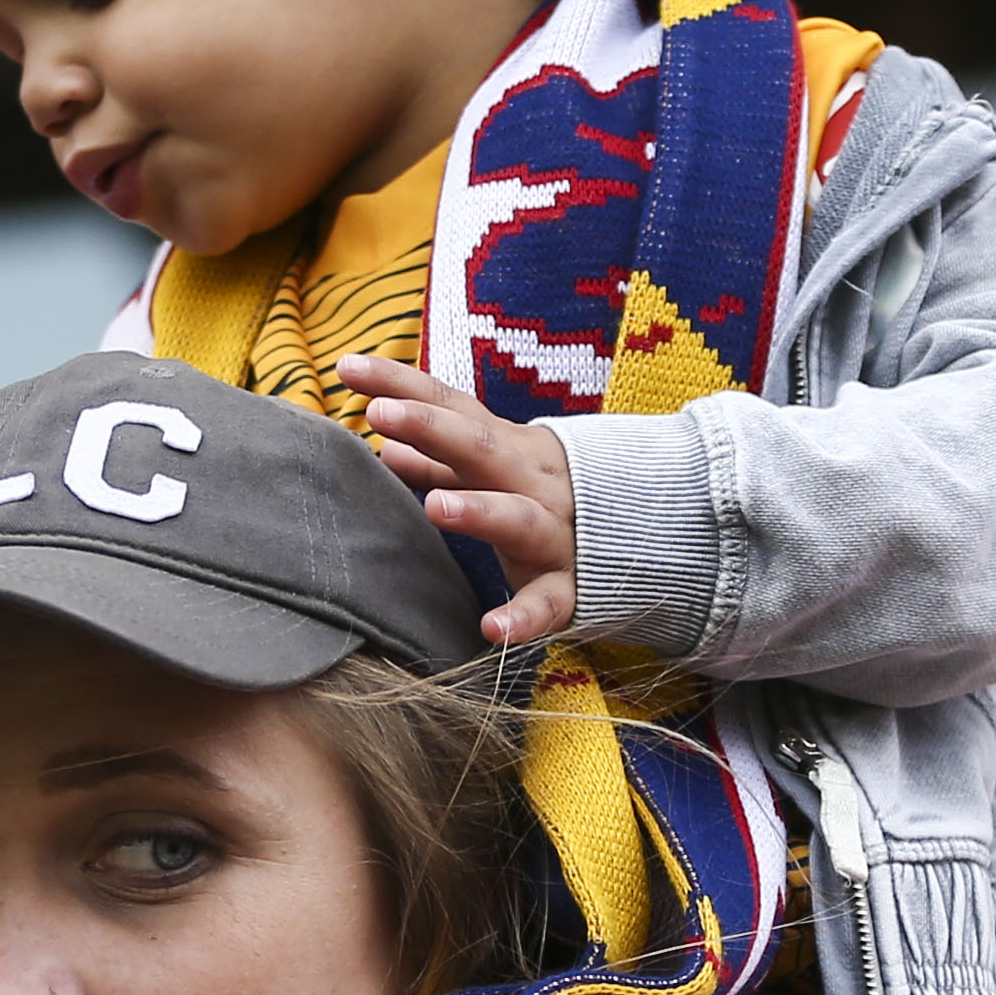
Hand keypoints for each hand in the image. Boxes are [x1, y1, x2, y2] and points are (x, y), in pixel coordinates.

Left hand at [337, 355, 577, 645]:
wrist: (648, 539)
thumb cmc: (546, 501)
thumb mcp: (496, 473)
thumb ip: (442, 461)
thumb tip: (386, 443)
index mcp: (511, 449)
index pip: (453, 406)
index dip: (402, 386)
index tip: (348, 366)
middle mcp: (535, 482)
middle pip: (483, 447)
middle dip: (433, 427)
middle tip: (380, 414)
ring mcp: (556, 535)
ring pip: (520, 518)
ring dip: (480, 510)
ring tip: (435, 506)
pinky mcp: (571, 588)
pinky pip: (549, 601)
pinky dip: (523, 616)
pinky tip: (492, 628)